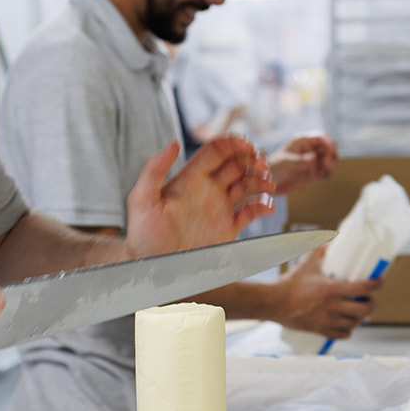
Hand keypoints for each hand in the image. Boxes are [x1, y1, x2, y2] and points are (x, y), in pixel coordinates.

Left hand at [123, 137, 275, 256]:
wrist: (152, 267)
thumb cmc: (142, 235)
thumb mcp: (141, 200)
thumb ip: (154, 169)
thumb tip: (173, 143)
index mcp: (190, 178)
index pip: (216, 151)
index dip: (233, 143)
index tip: (248, 145)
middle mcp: (207, 189)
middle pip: (236, 163)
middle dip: (252, 158)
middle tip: (262, 164)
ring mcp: (218, 208)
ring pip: (247, 184)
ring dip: (261, 179)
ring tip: (268, 184)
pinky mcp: (227, 228)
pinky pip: (250, 212)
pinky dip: (262, 206)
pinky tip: (268, 207)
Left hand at [267, 132, 337, 195]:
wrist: (267, 183)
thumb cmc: (273, 168)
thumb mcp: (284, 163)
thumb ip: (299, 161)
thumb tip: (314, 158)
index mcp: (302, 141)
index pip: (321, 137)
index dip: (329, 142)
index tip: (332, 151)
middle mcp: (309, 149)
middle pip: (328, 148)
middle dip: (331, 155)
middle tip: (326, 165)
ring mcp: (312, 160)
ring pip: (329, 159)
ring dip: (329, 166)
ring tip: (320, 173)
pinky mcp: (312, 172)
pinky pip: (325, 171)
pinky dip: (326, 173)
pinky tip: (318, 177)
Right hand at [269, 244, 382, 339]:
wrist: (274, 303)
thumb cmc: (290, 284)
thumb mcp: (307, 263)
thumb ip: (322, 250)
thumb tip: (335, 241)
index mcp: (331, 289)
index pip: (363, 288)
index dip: (376, 285)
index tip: (379, 282)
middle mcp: (332, 307)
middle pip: (365, 310)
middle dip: (371, 304)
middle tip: (369, 299)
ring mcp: (328, 321)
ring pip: (356, 323)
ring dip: (360, 317)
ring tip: (358, 310)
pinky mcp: (322, 331)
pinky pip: (344, 334)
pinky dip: (349, 329)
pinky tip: (346, 322)